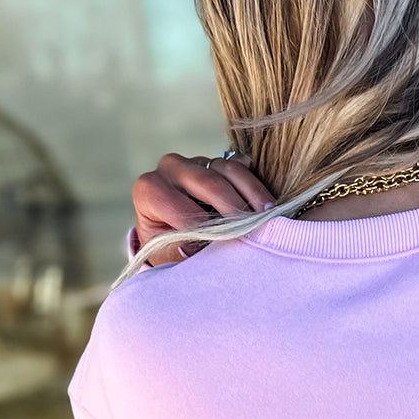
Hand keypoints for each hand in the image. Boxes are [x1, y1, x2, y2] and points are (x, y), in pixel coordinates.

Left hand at [132, 152, 275, 264]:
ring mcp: (198, 162)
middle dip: (232, 207)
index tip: (221, 247)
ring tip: (267, 218)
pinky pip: (242, 167)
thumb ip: (179, 254)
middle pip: (206, 181)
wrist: (176, 236)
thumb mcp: (168, 256)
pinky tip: (269, 209)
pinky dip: (257, 188)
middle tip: (252, 230)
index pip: (176, 204)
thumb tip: (196, 252)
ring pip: (227, 169)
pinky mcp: (220, 163)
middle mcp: (170, 169)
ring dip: (251, 195)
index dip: (201, 228)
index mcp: (149, 190)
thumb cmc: (170, 249)